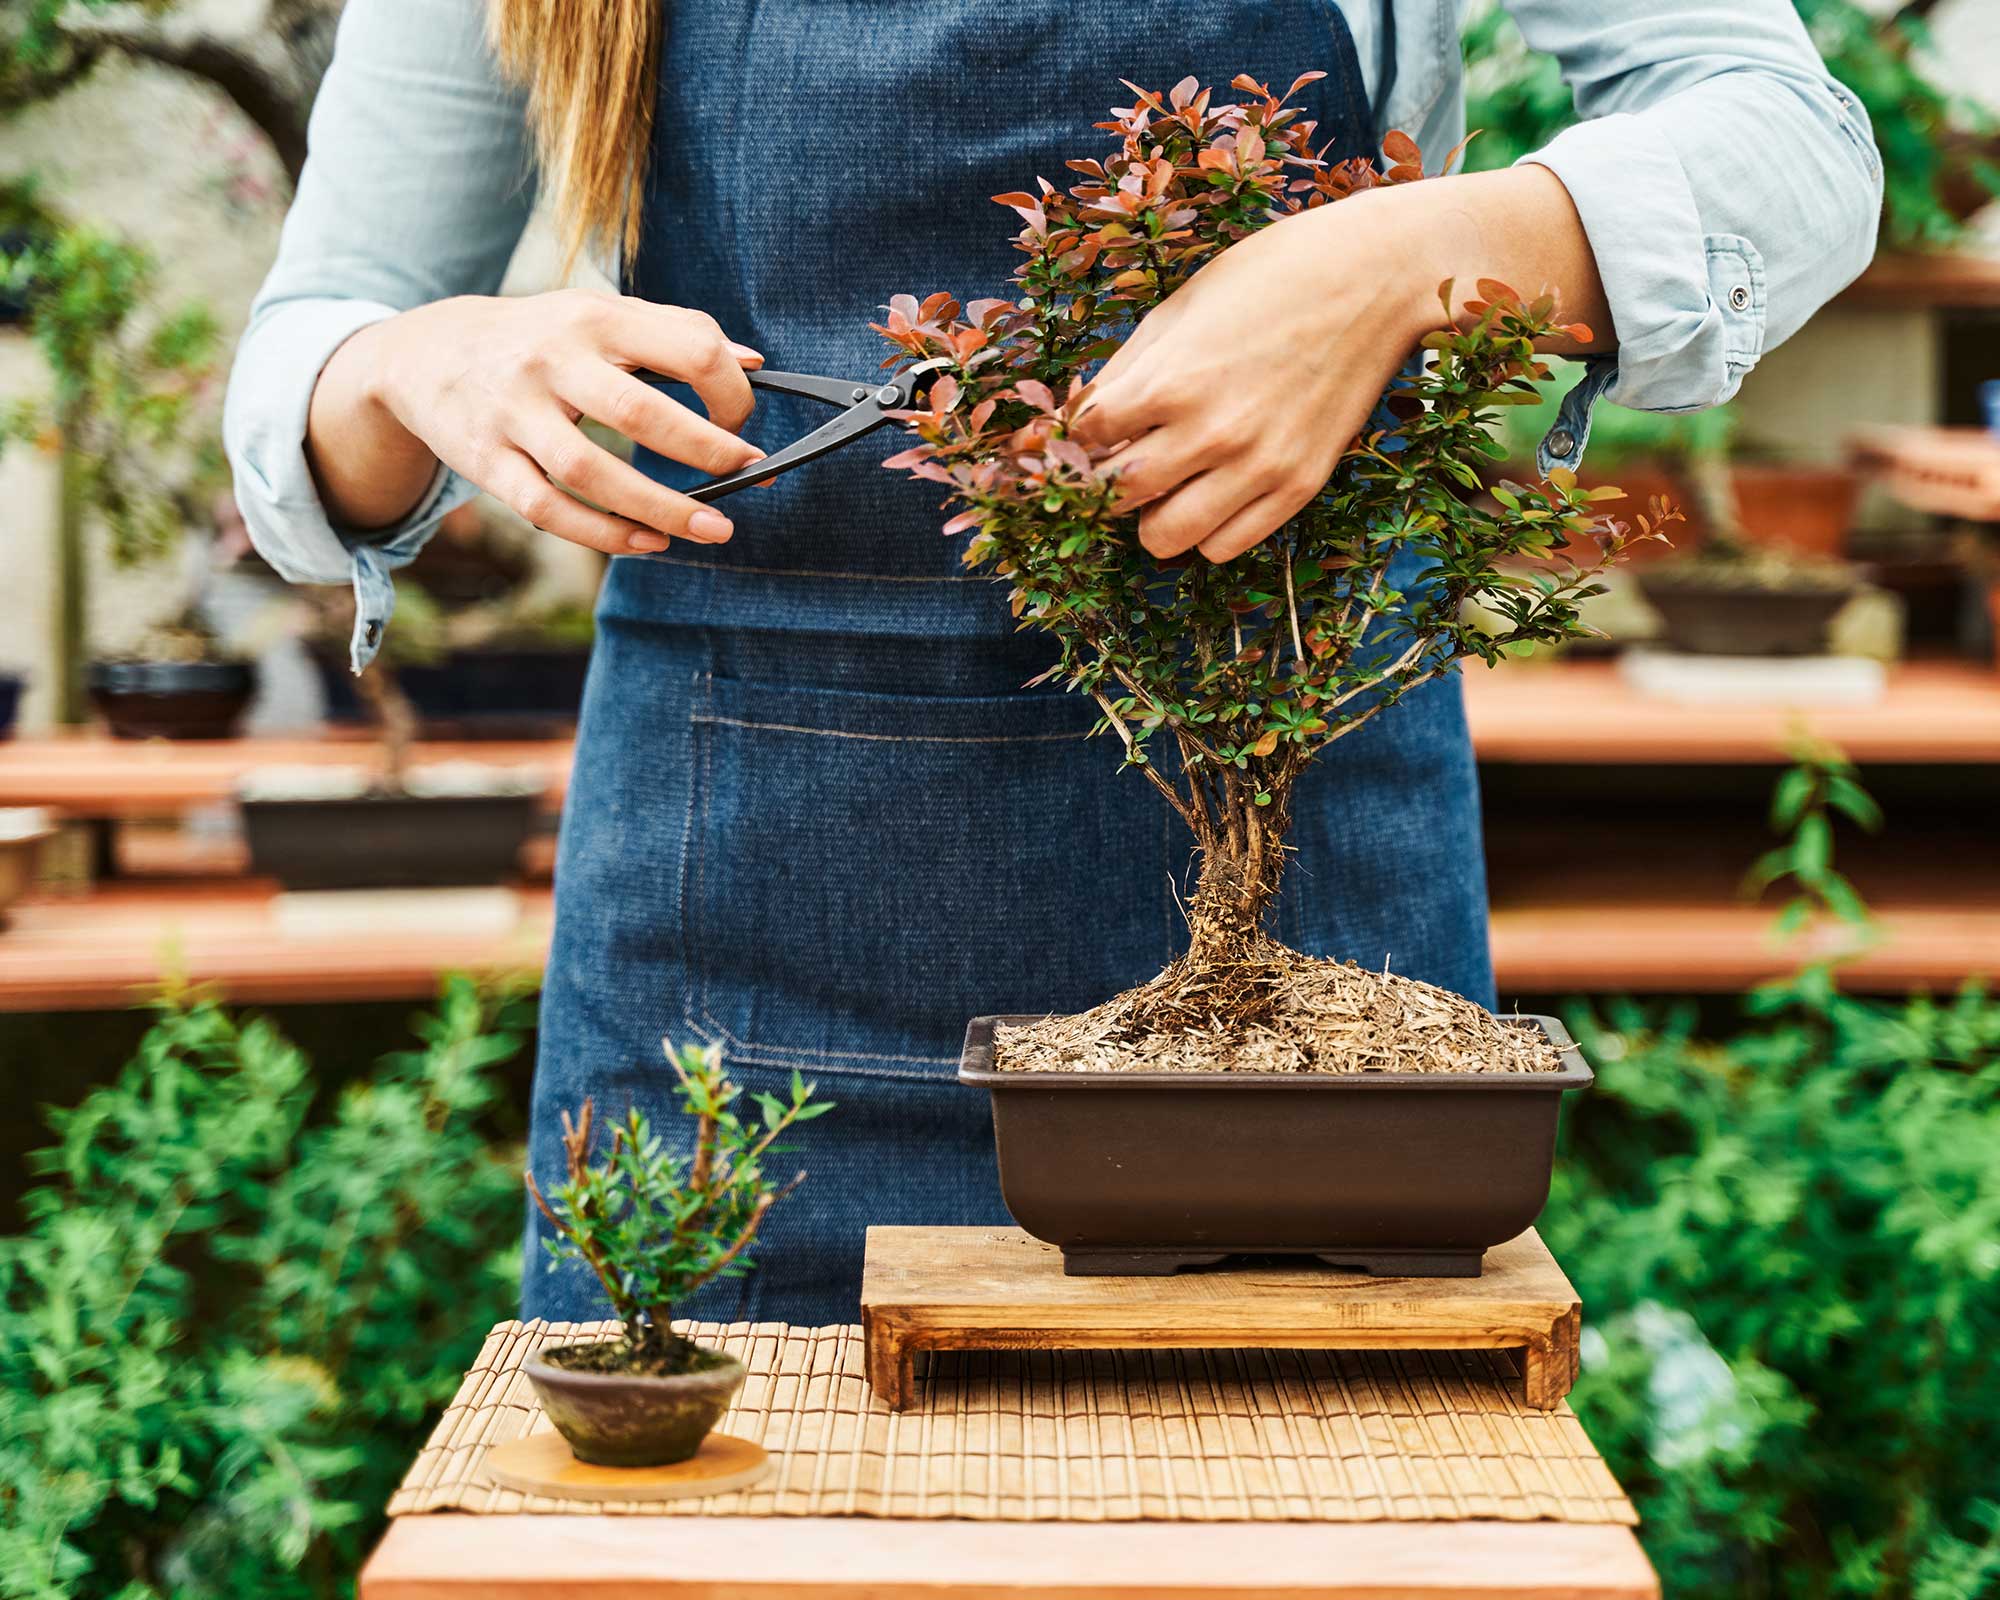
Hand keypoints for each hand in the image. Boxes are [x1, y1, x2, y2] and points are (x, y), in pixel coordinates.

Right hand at [312, 288, 764, 553]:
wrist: (425, 352)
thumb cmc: (538, 337)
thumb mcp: (601, 315)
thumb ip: (676, 334)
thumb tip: (755, 365)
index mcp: (595, 317)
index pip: (687, 348)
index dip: (729, 391)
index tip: (743, 423)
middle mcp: (552, 361)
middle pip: (641, 413)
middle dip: (707, 452)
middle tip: (749, 475)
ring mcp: (514, 413)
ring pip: (593, 473)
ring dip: (662, 509)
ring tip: (714, 529)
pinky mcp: (486, 461)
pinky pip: (549, 509)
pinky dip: (604, 534)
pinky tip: (648, 544)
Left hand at [1069, 167, 1607, 563]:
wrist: (1378, 279)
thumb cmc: (1274, 276)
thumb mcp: (1183, 305)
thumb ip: (1129, 367)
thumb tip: (1082, 417)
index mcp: (1171, 379)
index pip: (1086, 438)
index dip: (1082, 431)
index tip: (1097, 423)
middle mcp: (1211, 432)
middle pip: (1114, 498)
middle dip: (1107, 480)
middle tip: (1124, 458)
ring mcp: (1257, 466)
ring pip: (1164, 540)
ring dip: (1152, 517)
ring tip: (1167, 485)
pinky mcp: (1298, 487)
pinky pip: (1223, 546)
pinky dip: (1205, 529)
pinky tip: (1211, 492)